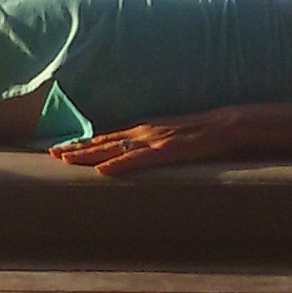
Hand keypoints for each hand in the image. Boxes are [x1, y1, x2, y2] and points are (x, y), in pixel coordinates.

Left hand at [50, 102, 291, 175]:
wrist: (241, 122)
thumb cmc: (215, 133)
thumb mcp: (181, 139)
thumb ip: (163, 146)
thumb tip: (144, 157)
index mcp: (152, 128)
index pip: (112, 136)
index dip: (86, 142)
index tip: (61, 148)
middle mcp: (150, 130)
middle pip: (107, 139)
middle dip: (78, 147)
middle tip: (50, 154)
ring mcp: (161, 138)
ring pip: (118, 147)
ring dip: (90, 154)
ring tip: (64, 160)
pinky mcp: (174, 149)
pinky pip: (143, 159)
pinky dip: (122, 165)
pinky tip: (104, 170)